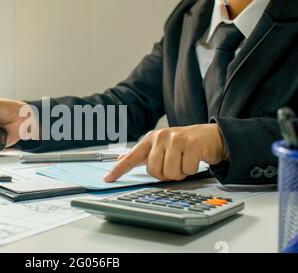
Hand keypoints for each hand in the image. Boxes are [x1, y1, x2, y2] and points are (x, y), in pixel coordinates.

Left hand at [104, 124, 227, 181]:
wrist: (211, 136)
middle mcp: (161, 137)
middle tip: (174, 165)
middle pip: (153, 171)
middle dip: (166, 174)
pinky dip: (191, 170)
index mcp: (151, 139)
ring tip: (184, 162)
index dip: (118, 169)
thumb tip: (120, 159)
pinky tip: (194, 159)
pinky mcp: (192, 144)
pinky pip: (186, 170)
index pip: (131, 156)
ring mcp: (176, 139)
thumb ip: (142, 154)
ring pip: (170, 172)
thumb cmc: (184, 144)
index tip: (107, 179)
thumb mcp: (161, 146)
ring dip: (179, 173)